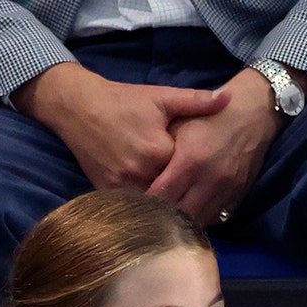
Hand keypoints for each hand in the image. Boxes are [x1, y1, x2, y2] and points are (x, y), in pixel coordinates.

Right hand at [12, 63, 229, 189]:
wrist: (77, 107)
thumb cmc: (123, 101)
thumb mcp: (161, 97)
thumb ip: (196, 101)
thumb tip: (228, 97)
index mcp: (158, 150)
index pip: (189, 172)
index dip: (199, 173)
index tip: (211, 174)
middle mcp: (139, 171)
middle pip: (173, 192)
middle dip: (186, 194)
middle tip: (203, 197)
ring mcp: (121, 184)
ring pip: (154, 203)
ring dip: (167, 204)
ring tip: (186, 204)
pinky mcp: (106, 191)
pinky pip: (132, 206)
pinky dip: (145, 207)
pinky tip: (159, 209)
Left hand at [148, 68, 286, 224]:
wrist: (252, 114)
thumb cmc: (209, 117)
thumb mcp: (179, 123)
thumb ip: (160, 152)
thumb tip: (138, 177)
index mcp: (190, 160)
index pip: (161, 195)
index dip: (145, 202)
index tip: (134, 204)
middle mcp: (210, 179)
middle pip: (178, 213)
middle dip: (162, 216)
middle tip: (147, 215)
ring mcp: (226, 189)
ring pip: (198, 219)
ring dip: (181, 221)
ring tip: (166, 218)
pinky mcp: (237, 194)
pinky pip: (215, 216)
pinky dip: (200, 217)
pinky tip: (189, 213)